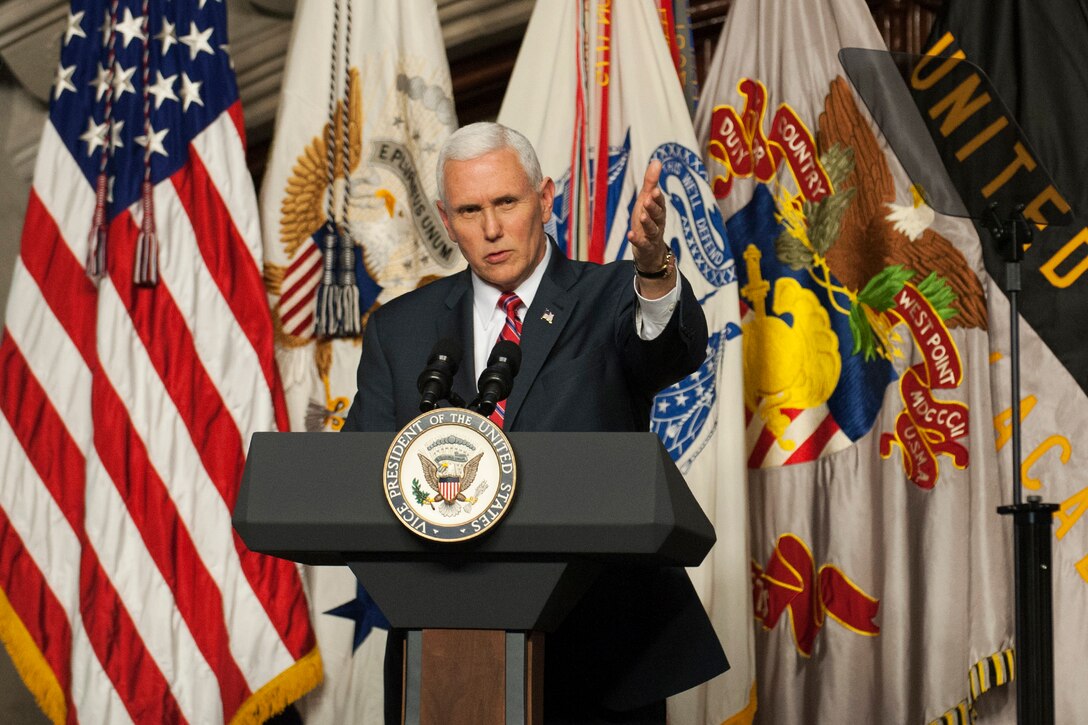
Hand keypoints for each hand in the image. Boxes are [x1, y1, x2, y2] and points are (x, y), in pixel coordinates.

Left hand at [627, 160, 673, 298]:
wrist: (650, 251)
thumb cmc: (647, 221)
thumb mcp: (647, 201)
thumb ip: (651, 183)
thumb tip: (657, 161)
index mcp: (659, 210)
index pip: (660, 203)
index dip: (658, 197)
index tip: (655, 190)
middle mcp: (658, 223)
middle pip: (658, 215)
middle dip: (653, 208)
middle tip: (648, 200)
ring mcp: (652, 236)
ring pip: (652, 229)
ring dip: (647, 222)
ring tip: (641, 216)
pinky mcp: (645, 247)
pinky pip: (642, 244)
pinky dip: (636, 240)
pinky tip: (630, 235)